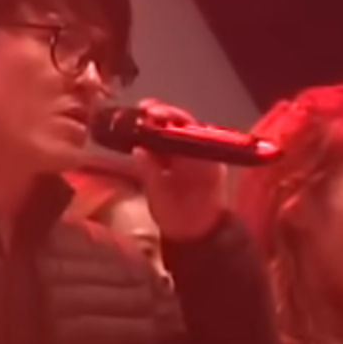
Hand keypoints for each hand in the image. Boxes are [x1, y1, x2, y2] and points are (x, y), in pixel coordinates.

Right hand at [125, 99, 228, 239]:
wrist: (196, 235)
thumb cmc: (182, 220)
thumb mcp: (162, 200)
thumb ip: (151, 174)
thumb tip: (139, 150)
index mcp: (204, 161)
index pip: (189, 131)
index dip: (171, 118)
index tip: (152, 112)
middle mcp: (203, 153)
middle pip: (183, 125)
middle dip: (162, 114)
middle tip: (141, 108)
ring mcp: (193, 155)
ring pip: (175, 131)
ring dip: (157, 122)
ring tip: (137, 115)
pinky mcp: (183, 159)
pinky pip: (170, 141)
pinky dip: (154, 134)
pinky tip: (138, 130)